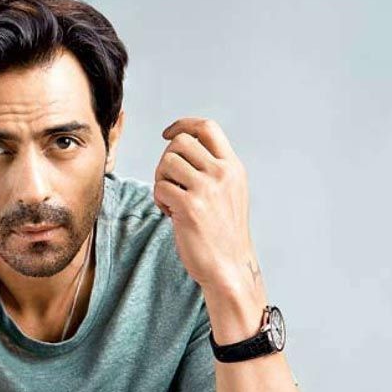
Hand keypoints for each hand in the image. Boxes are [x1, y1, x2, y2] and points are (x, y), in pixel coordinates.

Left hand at [153, 117, 260, 293]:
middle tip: (169, 182)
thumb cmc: (222, 232)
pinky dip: (158, 200)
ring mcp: (207, 189)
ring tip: (171, 199)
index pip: (207, 127)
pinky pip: (160, 187)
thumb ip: (212, 168)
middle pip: (180, 142)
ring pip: (166, 162)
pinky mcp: (190, 207)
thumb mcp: (229, 192)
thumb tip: (180, 144)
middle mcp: (222, 174)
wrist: (228, 267)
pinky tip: (170, 214)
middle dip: (166, 159)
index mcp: (233, 167)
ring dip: (160, 179)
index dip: (183, 124)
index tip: (167, 133)